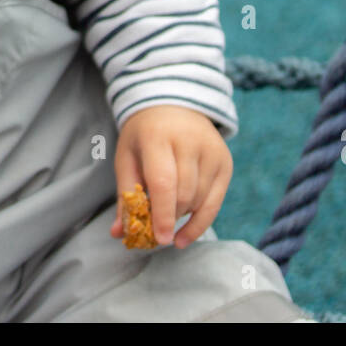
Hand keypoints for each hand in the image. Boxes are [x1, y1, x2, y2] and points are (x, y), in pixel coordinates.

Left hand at [108, 105, 232, 248]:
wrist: (173, 105)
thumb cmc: (144, 136)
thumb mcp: (127, 158)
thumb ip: (126, 195)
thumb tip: (120, 233)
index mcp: (158, 137)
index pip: (164, 182)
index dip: (162, 214)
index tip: (160, 239)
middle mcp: (190, 141)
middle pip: (184, 194)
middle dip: (169, 217)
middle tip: (154, 227)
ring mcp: (212, 151)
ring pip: (199, 200)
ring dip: (182, 216)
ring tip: (166, 215)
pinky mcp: (225, 161)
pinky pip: (215, 202)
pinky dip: (200, 222)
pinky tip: (186, 234)